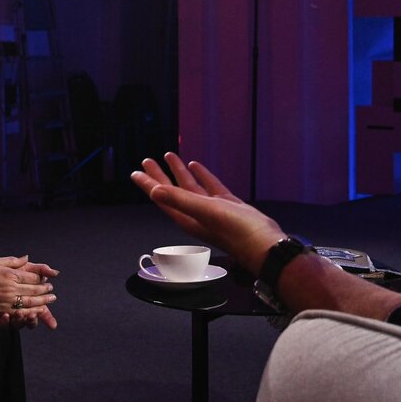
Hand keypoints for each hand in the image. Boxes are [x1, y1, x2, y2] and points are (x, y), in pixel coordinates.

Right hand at [0, 255, 58, 329]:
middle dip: (45, 290)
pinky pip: (19, 313)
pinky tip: (37, 311)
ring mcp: (6, 300)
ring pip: (29, 302)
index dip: (41, 279)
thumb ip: (13, 261)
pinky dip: (30, 312)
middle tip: (52, 290)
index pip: (31, 277)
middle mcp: (10, 288)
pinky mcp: (2, 310)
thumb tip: (27, 258)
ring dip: (42, 302)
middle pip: (33, 290)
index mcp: (10, 275)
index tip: (47, 280)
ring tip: (50, 300)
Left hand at [130, 153, 283, 275]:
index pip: (162, 197)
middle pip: (172, 191)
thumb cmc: (236, 231)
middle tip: (147, 161)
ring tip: (170, 156)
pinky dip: (203, 176)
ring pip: (190, 188)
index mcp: (187, 217)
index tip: (135, 172)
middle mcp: (196, 214)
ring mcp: (212, 210)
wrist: (265, 244)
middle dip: (159, 176)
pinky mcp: (227, 207)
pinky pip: (210, 188)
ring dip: (179, 173)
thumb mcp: (206, 212)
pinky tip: (198, 167)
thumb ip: (180, 200)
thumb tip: (154, 191)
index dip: (148, 184)